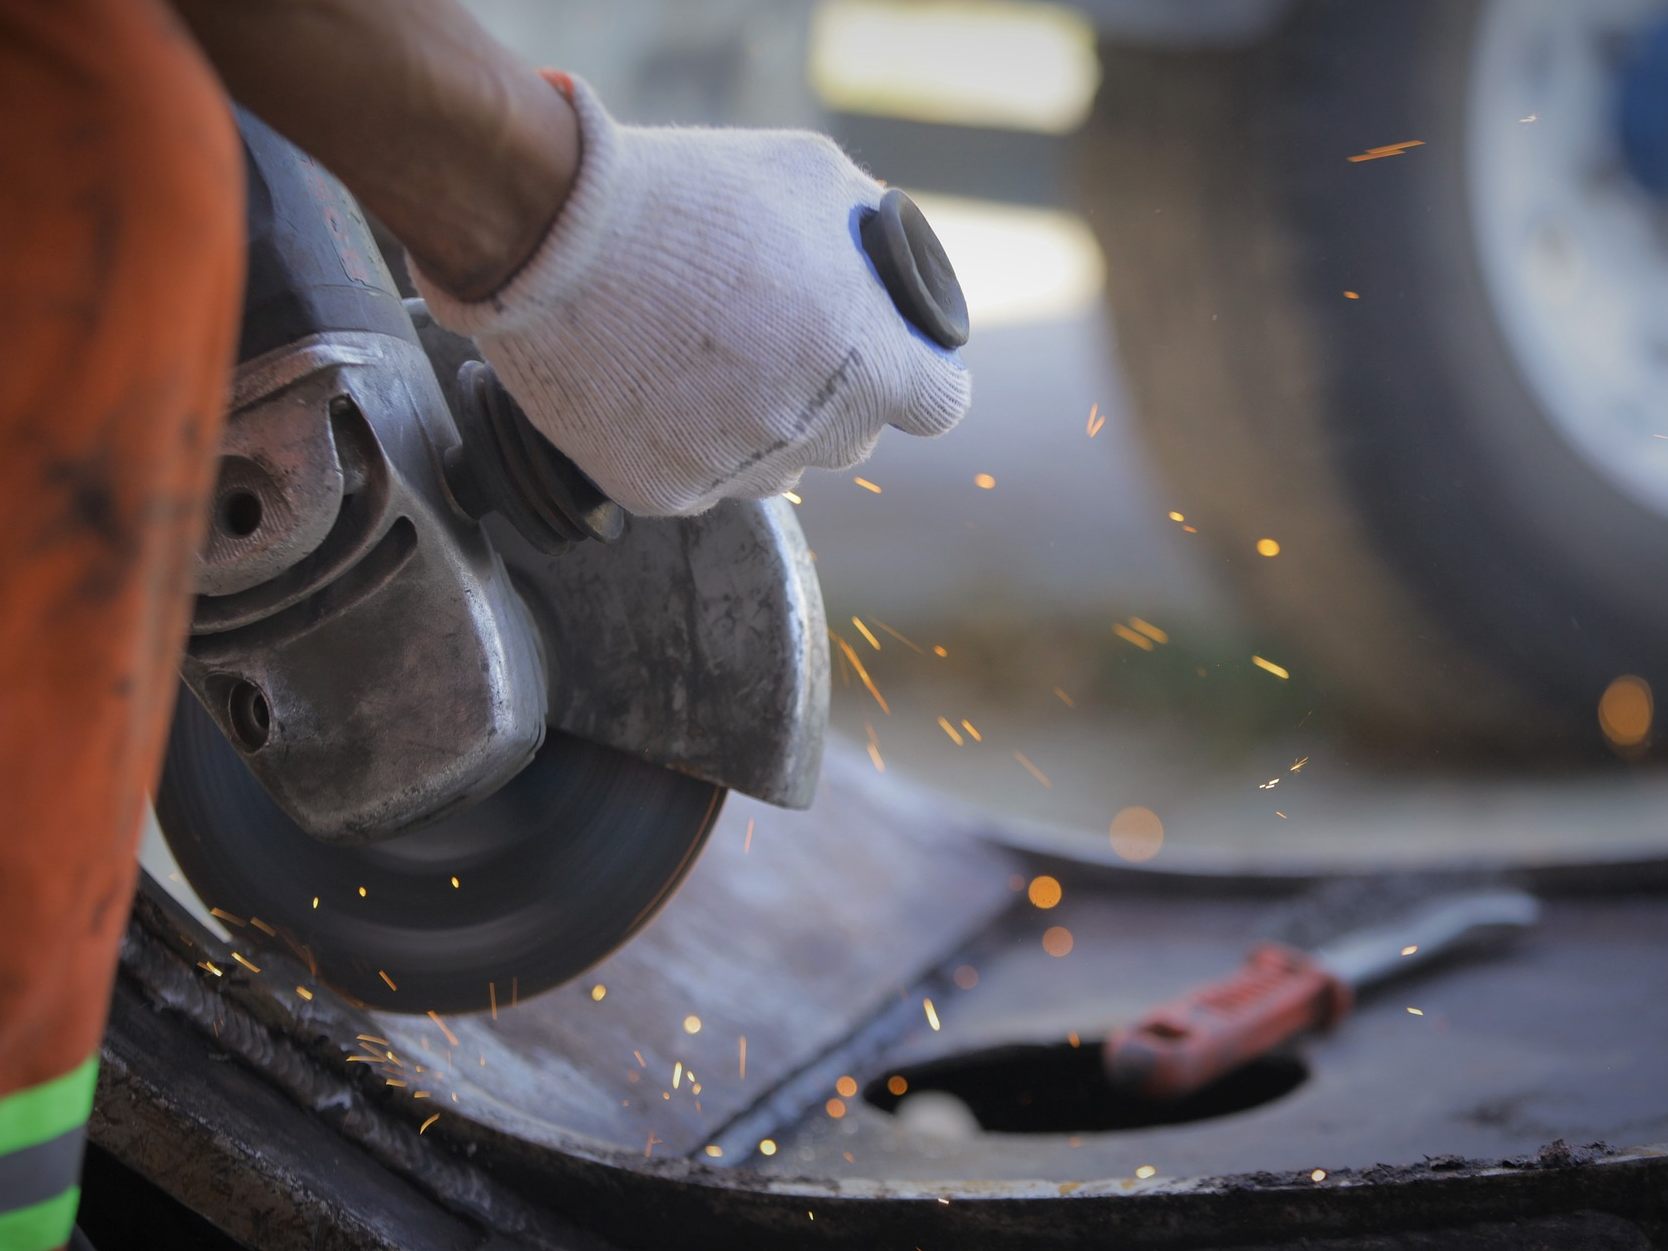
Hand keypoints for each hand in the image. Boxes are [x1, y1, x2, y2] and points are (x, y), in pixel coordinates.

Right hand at [412, 76, 971, 516]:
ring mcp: (735, 472)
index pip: (939, 406)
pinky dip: (687, 440)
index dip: (918, 377)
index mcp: (867, 364)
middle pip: (852, 437)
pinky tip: (653, 381)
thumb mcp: (811, 179)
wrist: (550, 232)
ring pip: (777, 464)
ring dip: (762, 423)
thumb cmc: (689, 196)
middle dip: (831, 394)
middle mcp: (811, 434)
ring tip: (701, 352)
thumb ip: (870, 237)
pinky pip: (701, 478)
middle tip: (774, 335)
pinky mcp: (663, 492)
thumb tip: (891, 265)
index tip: (893, 359)